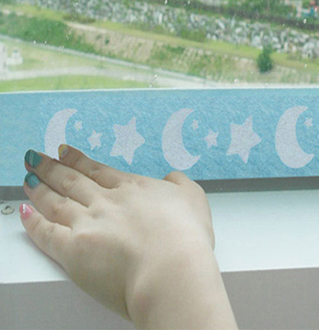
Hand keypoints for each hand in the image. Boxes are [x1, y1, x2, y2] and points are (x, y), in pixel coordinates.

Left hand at [20, 145, 236, 328]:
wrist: (172, 269)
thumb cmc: (187, 237)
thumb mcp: (194, 199)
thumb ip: (180, 183)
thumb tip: (171, 177)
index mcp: (133, 189)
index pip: (98, 170)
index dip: (78, 159)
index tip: (64, 150)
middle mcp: (106, 202)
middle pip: (72, 180)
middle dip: (51, 166)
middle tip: (35, 156)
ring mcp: (88, 224)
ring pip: (55, 201)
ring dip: (38, 187)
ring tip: (26, 177)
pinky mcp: (74, 251)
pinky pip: (46, 233)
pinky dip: (33, 222)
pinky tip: (24, 213)